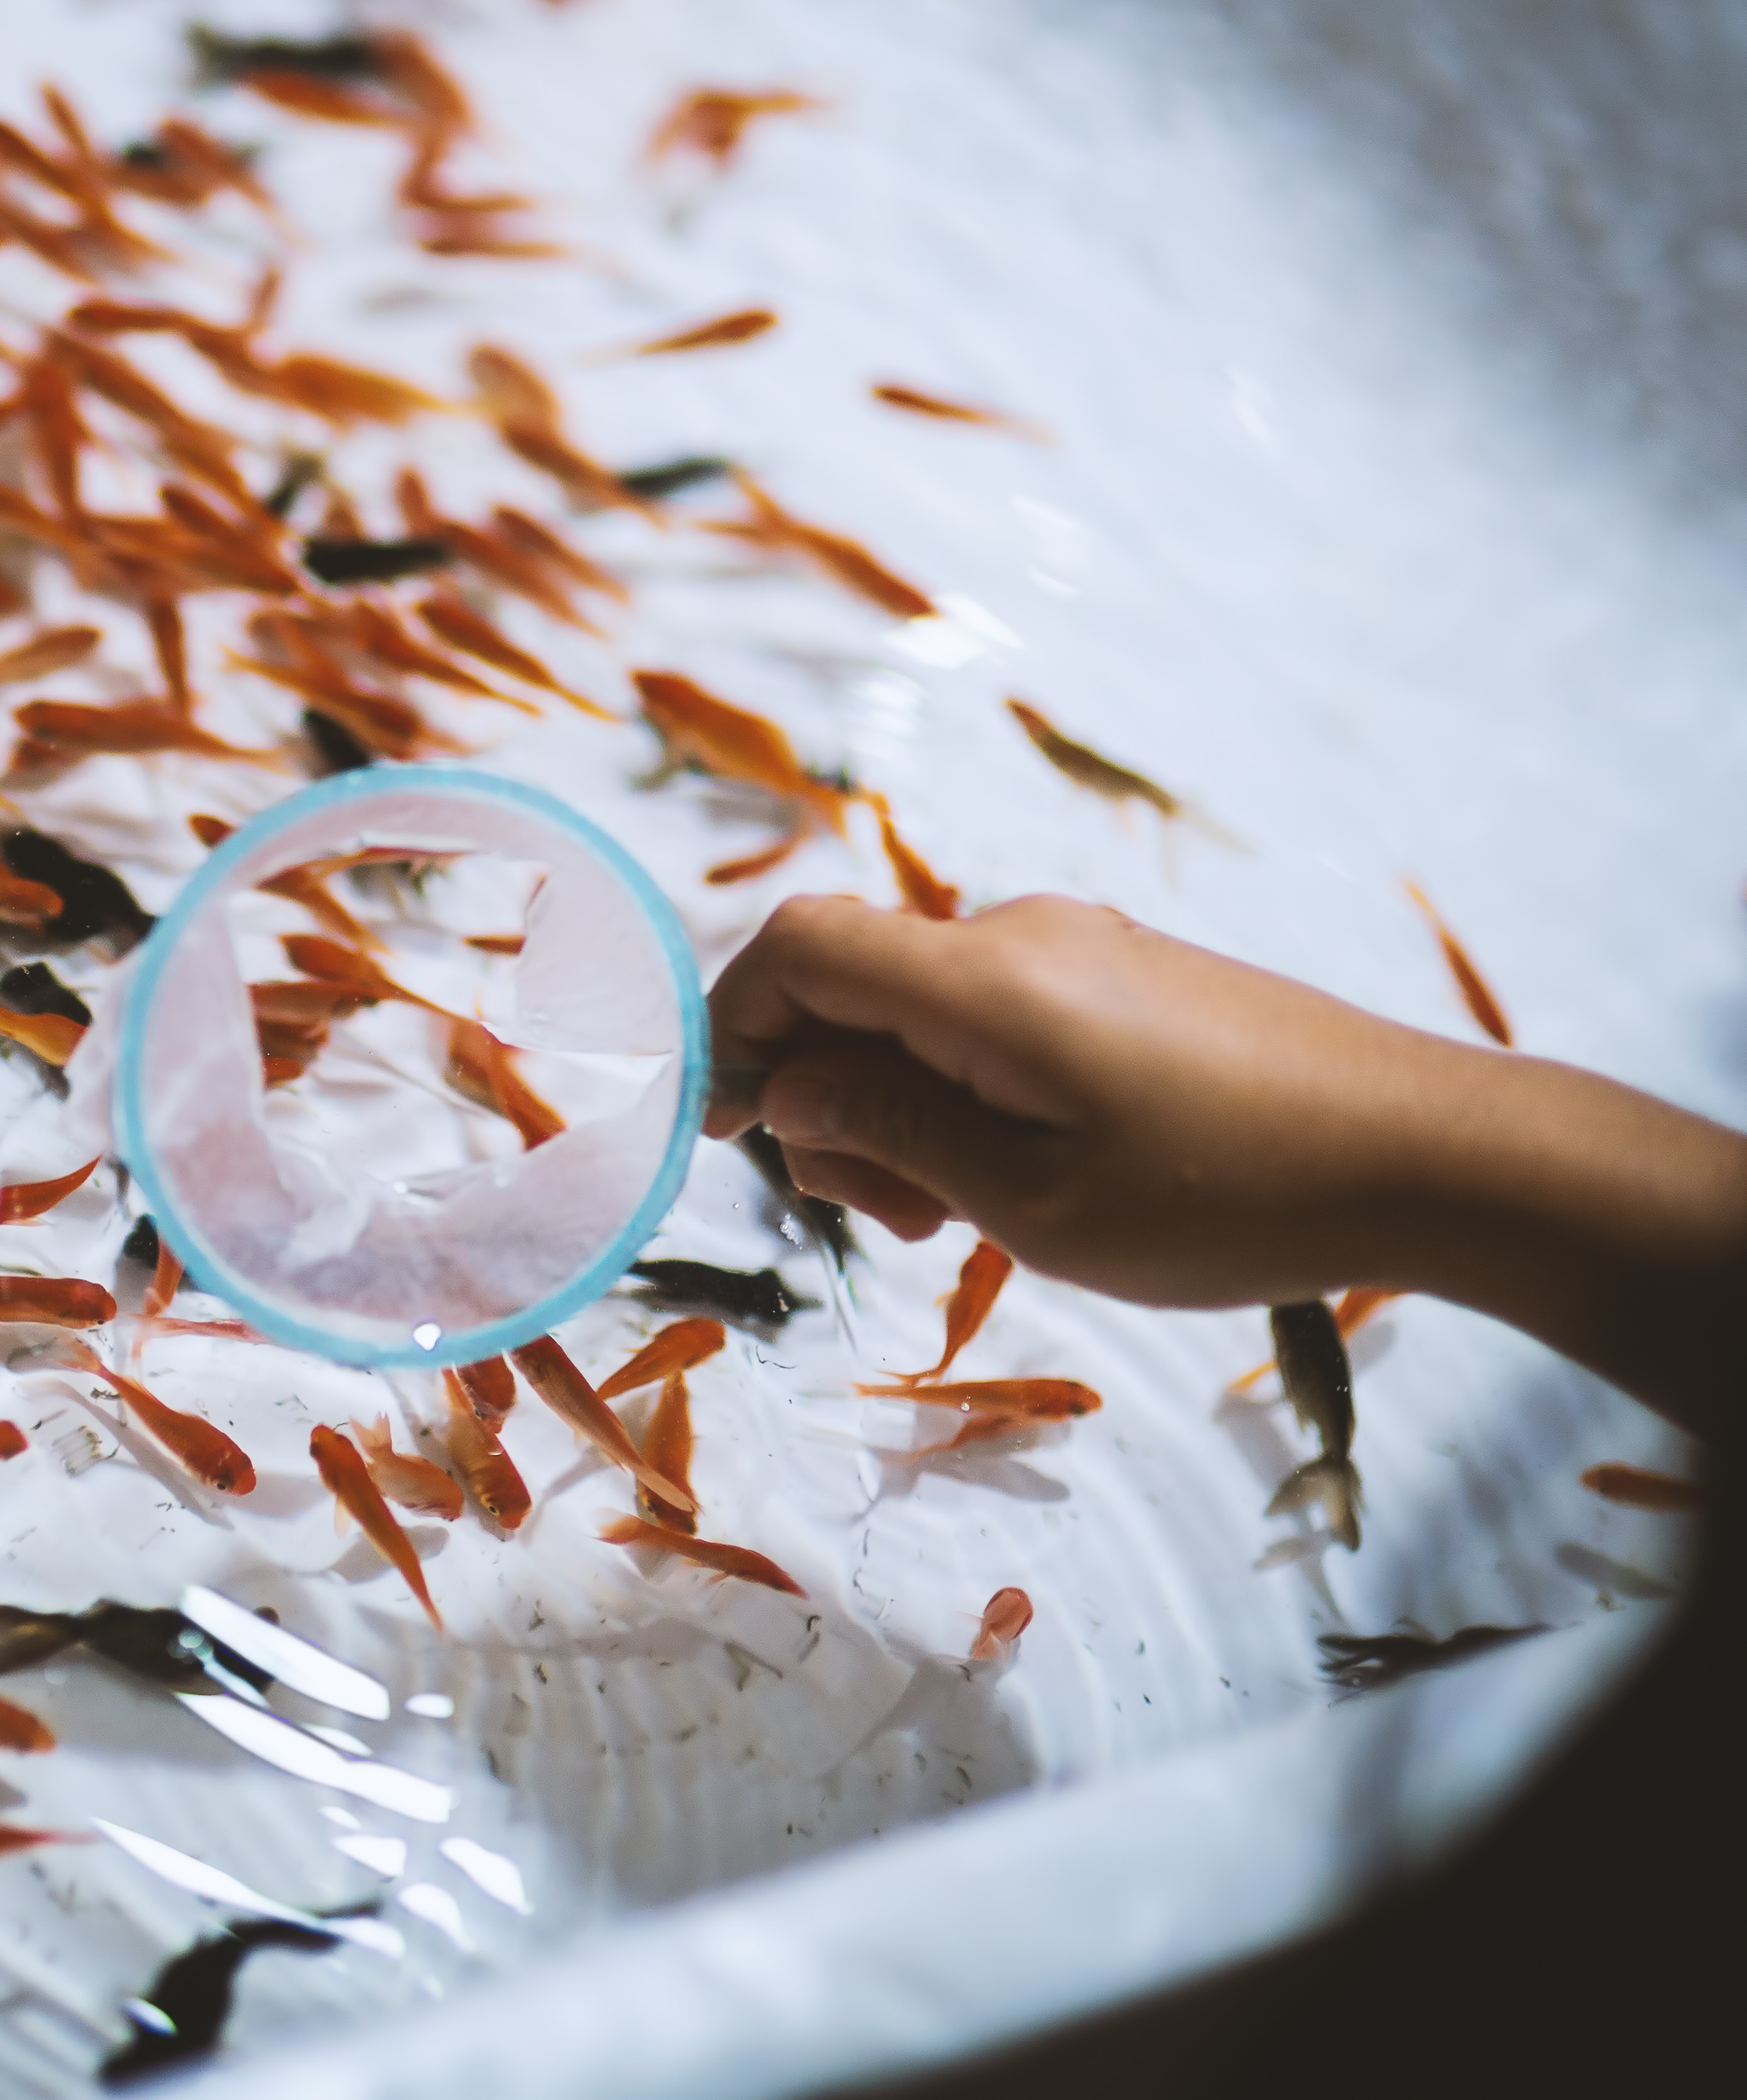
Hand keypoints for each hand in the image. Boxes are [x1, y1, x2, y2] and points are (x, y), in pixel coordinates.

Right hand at [704, 893, 1488, 1308]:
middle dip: (823, 1098)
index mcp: (986, 981)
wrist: (1430, 1152)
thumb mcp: (1035, 1202)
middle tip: (884, 1220)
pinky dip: (960, 1092)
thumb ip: (896, 1137)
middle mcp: (1021, 938)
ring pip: (919, 1011)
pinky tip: (1015, 1179)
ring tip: (952, 1217)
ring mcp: (1078, 951)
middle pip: (850, 983)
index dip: (732, 1028)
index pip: (796, 947)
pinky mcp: (1124, 979)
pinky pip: (990, 1018)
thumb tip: (791, 1092)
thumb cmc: (1232, 1197)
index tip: (727, 1130)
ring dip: (895, 1109)